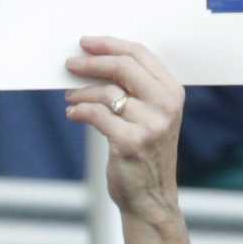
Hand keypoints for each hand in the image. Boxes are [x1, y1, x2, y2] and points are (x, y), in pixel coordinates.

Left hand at [66, 37, 184, 225]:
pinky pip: (96, 115)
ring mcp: (151, 125)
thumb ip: (134, 89)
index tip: (86, 43)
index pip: (140, 55)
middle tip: (70, 64)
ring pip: (106, 92)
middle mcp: (166, 106)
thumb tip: (93, 62)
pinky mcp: (131, 143)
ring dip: (81, 92)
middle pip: (123, 67)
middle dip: (91, 63)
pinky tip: (73, 114)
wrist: (151, 199)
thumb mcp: (150, 117)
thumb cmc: (145, 154)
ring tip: (70, 98)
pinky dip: (79, 112)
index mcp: (173, 92)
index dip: (110, 45)